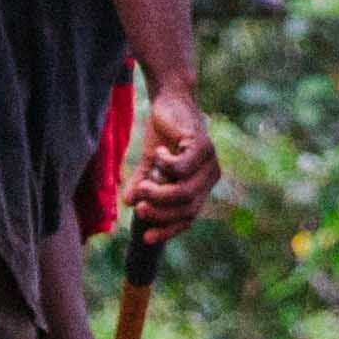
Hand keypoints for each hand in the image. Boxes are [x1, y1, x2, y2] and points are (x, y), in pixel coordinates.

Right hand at [128, 85, 220, 237]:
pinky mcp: (203, 145)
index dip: (168, 229)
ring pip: (184, 191)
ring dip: (159, 193)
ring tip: (143, 185)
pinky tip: (157, 154)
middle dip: (161, 212)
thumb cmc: (163, 133)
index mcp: (201, 186)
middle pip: (187, 208)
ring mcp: (210, 162)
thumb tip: (128, 203)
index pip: (188, 217)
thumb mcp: (149, 164)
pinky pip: (182, 168)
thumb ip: (143, 185)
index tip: (146, 237)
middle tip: (139, 208)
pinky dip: (165, 165)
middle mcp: (210, 177)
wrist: (169, 100)